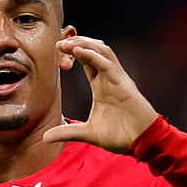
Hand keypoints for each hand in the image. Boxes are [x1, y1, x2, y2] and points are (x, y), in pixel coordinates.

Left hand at [43, 36, 158, 152]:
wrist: (142, 143)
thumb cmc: (121, 136)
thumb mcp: (88, 134)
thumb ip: (67, 132)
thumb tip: (45, 138)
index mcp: (101, 85)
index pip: (86, 60)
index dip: (73, 52)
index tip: (57, 49)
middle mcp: (109, 78)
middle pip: (94, 50)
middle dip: (77, 43)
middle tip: (58, 43)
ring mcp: (118, 79)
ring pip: (102, 52)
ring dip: (85, 45)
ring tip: (67, 44)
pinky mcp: (124, 85)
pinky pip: (109, 65)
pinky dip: (94, 56)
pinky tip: (80, 52)